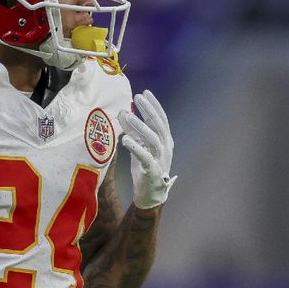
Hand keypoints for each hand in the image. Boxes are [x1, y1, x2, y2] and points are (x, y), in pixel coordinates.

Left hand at [118, 90, 176, 209]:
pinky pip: (145, 157)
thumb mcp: (138, 147)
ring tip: (127, 116)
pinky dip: (135, 147)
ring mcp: (160, 159)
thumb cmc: (144, 169)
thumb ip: (133, 132)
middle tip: (137, 98)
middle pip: (158, 125)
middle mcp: (165, 148)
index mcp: (164, 140)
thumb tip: (123, 113)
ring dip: (140, 126)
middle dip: (148, 110)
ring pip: (153, 139)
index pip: (161, 119)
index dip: (154, 105)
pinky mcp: (152, 171)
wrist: (149, 195)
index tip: (145, 92)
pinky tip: (125, 139)